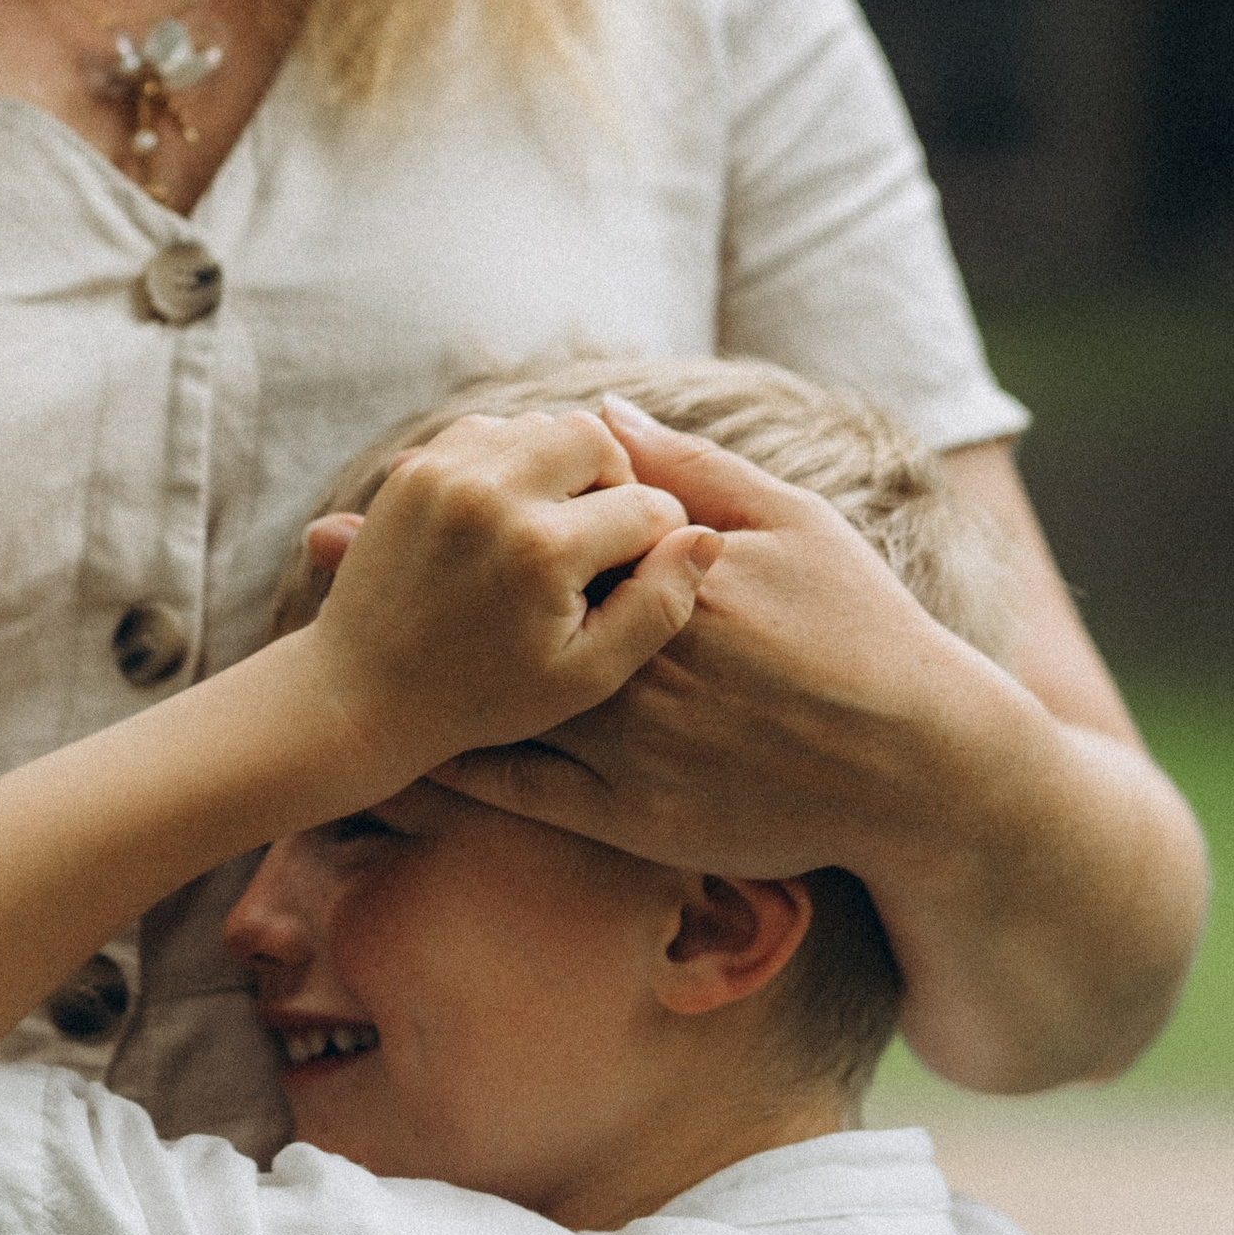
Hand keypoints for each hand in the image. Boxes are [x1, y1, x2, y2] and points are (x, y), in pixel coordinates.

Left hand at [308, 409, 716, 785]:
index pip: (648, 508)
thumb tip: (703, 541)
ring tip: (562, 528)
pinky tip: (516, 514)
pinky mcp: (413, 470)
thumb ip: (656, 607)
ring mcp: (446, 474)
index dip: (661, 543)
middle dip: (615, 482)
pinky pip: (489, 430)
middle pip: (595, 440)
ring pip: (542, 426)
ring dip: (564, 467)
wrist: (360, 694)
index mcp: (545, 551)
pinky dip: (513, 460)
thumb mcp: (586, 676)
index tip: (640, 577)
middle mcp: (495, 496)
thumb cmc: (483, 699)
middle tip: (605, 537)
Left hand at [365, 398, 1003, 882]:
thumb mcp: (791, 526)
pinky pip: (521, 794)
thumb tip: (605, 416)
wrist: (916, 768)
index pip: (548, 528)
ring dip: (410, 672)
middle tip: (318, 543)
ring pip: (496, 705)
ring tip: (326, 641)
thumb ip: (693, 470)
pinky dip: (453, 772)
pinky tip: (395, 748)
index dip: (466, 501)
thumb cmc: (862, 629)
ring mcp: (629, 747)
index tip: (395, 476)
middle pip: (499, 609)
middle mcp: (635, 662)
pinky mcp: (630, 818)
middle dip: (409, 573)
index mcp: (669, 579)